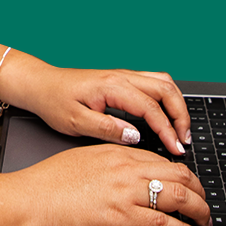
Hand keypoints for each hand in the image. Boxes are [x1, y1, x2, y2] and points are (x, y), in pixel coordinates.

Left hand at [0, 58, 192, 156]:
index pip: (150, 107)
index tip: (176, 149)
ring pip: (164, 83)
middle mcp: (122, 76)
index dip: (167, 130)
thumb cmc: (54, 102)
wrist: (42, 85)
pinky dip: (167, 99)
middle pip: (166, 90)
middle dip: (181, 116)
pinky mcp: (123, 79)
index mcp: (112, 86)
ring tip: (181, 130)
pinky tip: (167, 116)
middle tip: (184, 141)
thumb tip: (135, 136)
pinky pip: (155, 83)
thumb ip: (106, 129)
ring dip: (177, 105)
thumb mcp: (75, 122)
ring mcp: (124, 75)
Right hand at [11, 143, 209, 225]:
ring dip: (199, 211)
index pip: (162, 160)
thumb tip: (127, 173)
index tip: (188, 185)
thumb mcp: (83, 159)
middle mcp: (126, 168)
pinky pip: (164, 224)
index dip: (182, 174)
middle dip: (199, 190)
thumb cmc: (47, 184)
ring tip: (205, 221)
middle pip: (178, 174)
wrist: (31, 200)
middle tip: (203, 203)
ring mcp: (126, 192)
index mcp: (116, 152)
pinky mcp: (122, 218)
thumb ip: (109, 162)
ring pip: (179, 197)